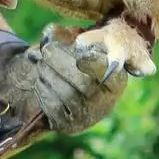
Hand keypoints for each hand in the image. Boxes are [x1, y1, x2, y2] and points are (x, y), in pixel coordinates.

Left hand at [0, 26, 127, 135]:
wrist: (73, 91)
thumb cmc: (80, 60)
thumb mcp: (80, 44)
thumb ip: (69, 35)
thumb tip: (50, 32)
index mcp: (116, 80)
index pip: (110, 73)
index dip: (95, 64)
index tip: (79, 53)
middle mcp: (106, 102)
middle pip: (83, 83)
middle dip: (61, 63)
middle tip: (46, 51)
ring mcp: (88, 117)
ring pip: (66, 94)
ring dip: (48, 75)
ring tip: (42, 64)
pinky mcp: (70, 125)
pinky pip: (53, 107)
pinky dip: (43, 90)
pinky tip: (41, 80)